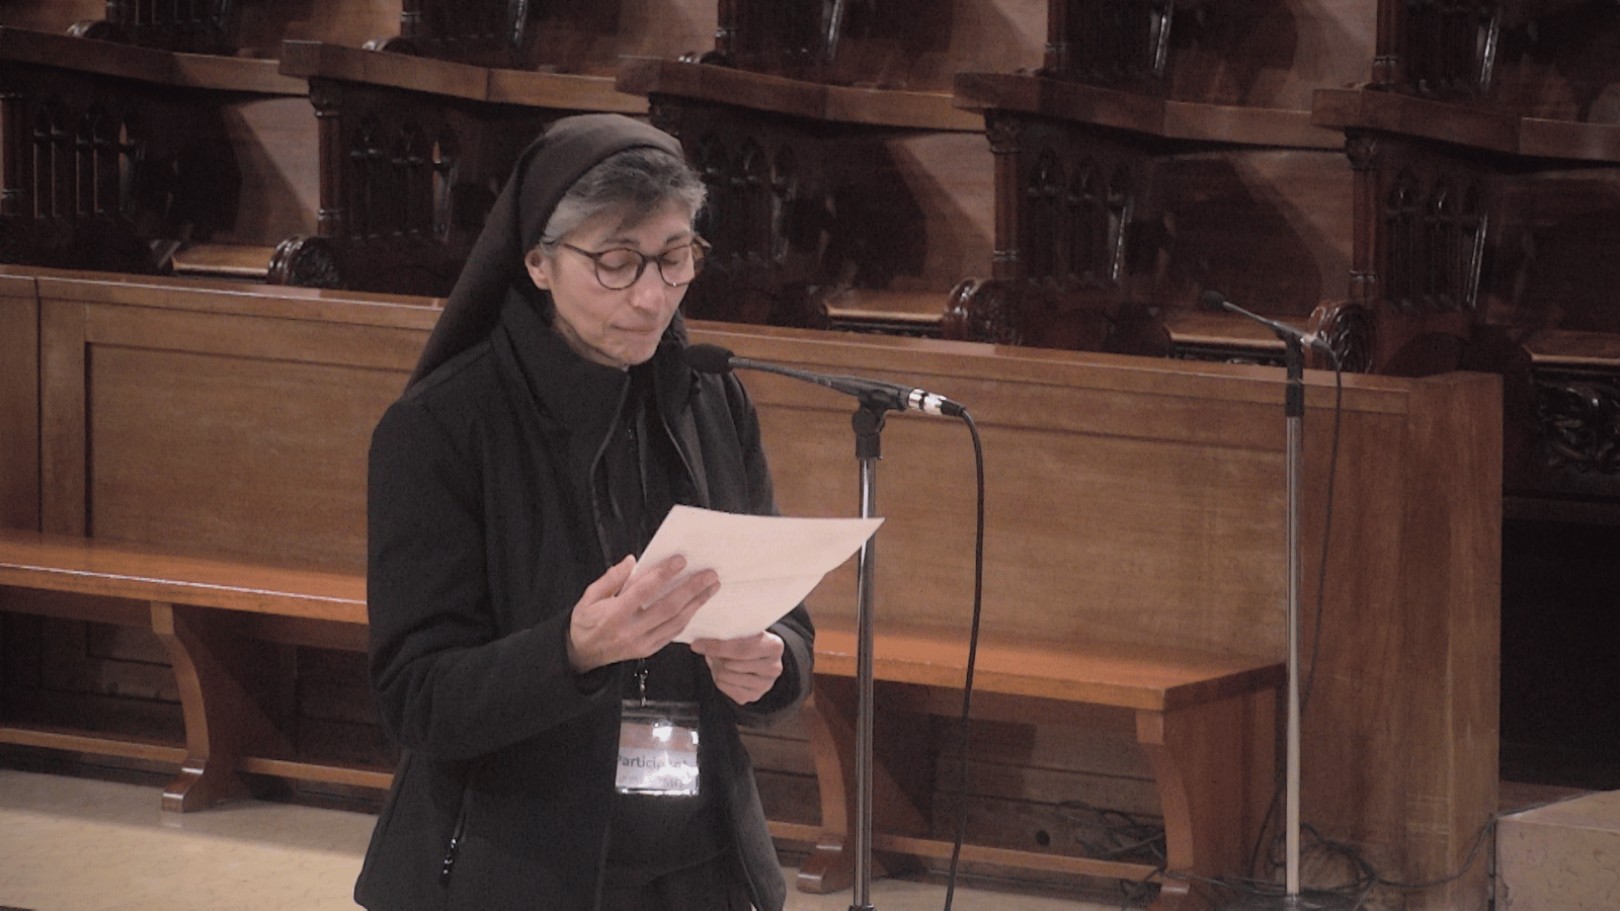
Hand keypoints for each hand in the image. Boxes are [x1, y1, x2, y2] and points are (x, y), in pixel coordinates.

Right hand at [567, 555, 718, 673]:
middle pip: (667, 607)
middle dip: (691, 589)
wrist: (582, 654)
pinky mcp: (648, 650)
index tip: (680, 561)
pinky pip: (672, 634)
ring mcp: (641, 643)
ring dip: (696, 604)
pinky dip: (687, 618)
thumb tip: (632, 562)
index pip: (643, 591)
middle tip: (709, 574)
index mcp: (614, 614)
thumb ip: (610, 579)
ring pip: (675, 622)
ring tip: (711, 588)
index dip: (663, 574)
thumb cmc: (586, 621)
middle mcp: (630, 630)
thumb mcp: (589, 597)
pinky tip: (697, 605)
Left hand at [690, 632, 784, 704]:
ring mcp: (765, 685)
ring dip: (717, 667)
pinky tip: (725, 670)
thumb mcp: (744, 630)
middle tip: (711, 649)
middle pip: (731, 664)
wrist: (760, 656)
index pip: (741, 649)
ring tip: (720, 659)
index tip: (697, 644)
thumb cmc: (749, 640)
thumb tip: (702, 639)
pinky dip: (719, 678)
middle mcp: (774, 668)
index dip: (716, 647)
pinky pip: (725, 688)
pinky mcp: (753, 696)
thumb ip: (728, 632)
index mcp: (775, 646)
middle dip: (716, 656)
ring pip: (726, 676)